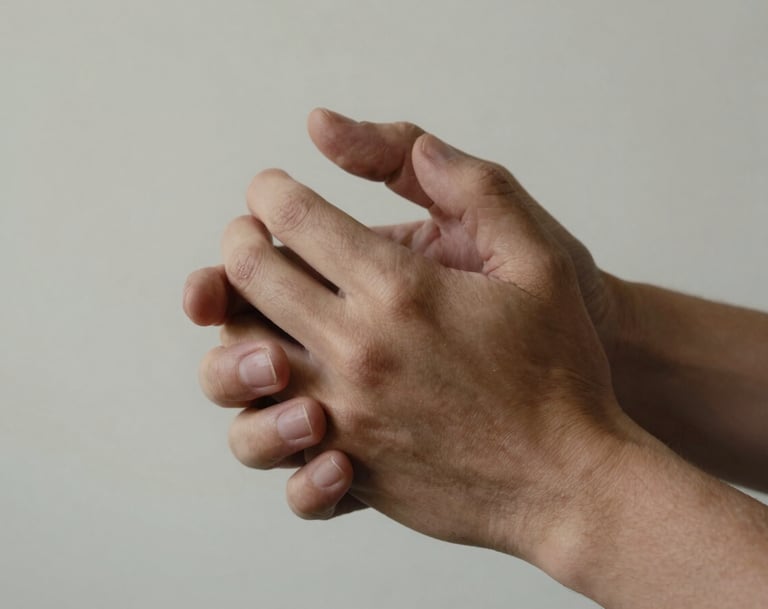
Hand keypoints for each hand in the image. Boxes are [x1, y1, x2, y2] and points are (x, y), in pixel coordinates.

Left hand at [213, 132, 644, 575]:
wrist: (568, 481)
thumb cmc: (559, 369)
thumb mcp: (539, 263)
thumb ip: (478, 192)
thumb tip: (423, 150)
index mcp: (399, 290)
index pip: (294, 217)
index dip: (271, 191)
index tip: (272, 190)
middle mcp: (357, 350)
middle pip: (248, 276)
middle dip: (238, 240)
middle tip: (249, 233)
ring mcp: (344, 415)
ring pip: (232, 365)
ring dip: (230, 325)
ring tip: (253, 312)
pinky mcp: (347, 466)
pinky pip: (267, 446)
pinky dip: (260, 414)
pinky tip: (284, 393)